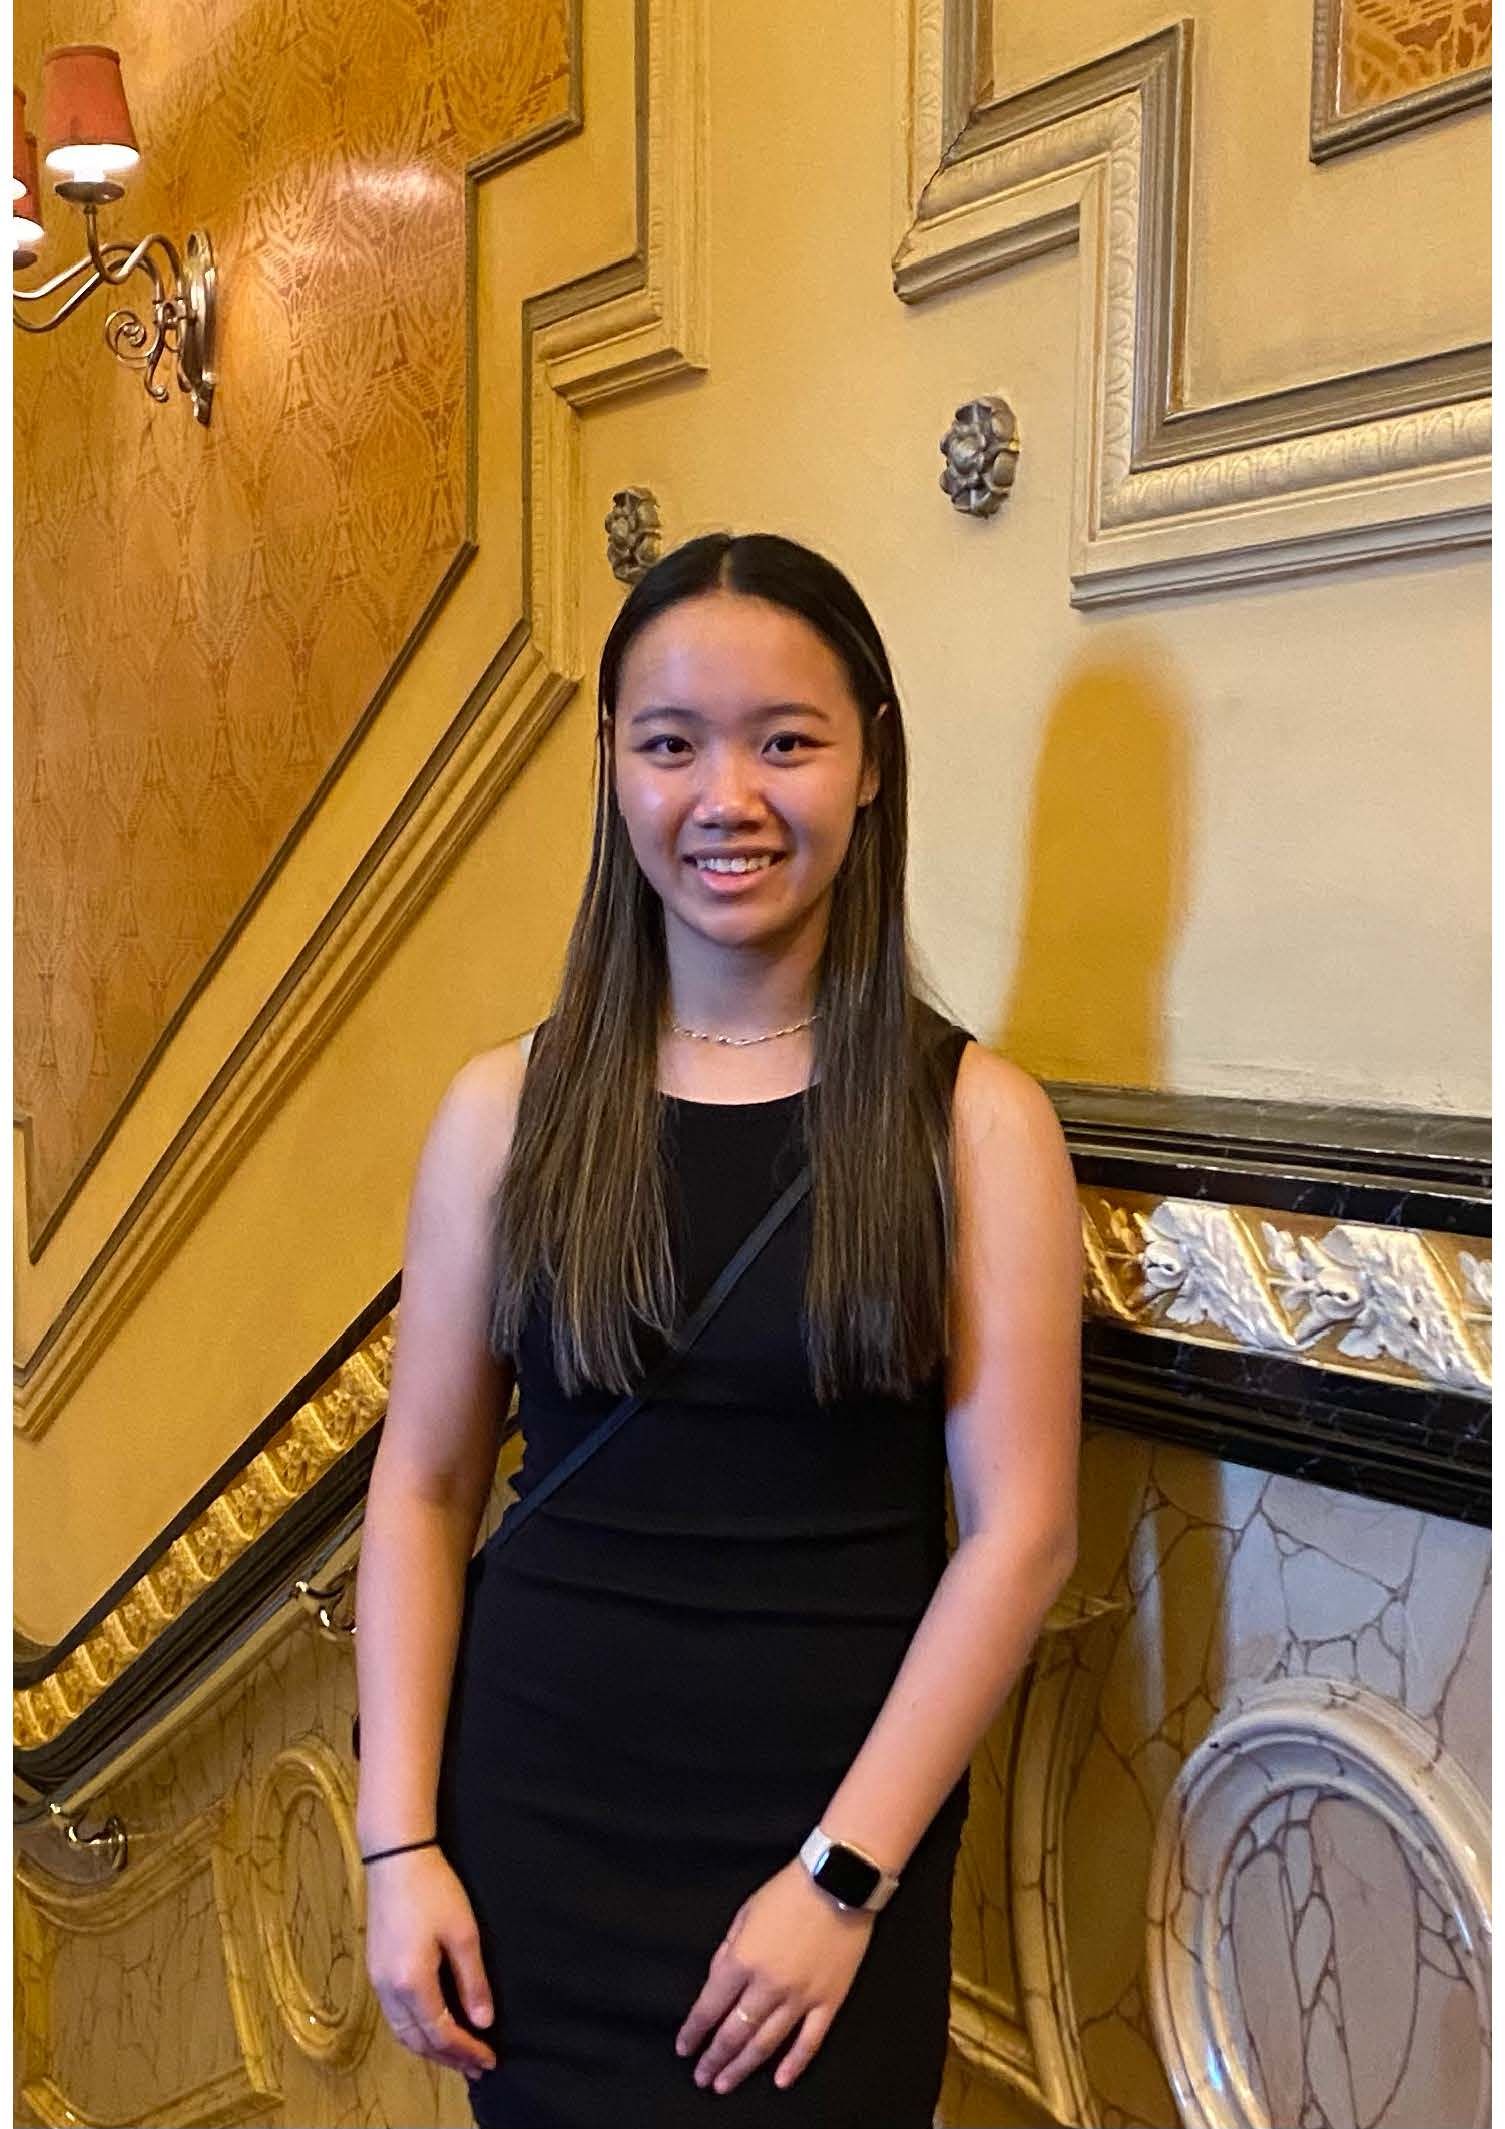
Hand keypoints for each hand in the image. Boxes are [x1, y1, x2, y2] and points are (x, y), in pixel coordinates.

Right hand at [363, 1846, 498, 2081]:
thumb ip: (472, 1981)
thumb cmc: (434, 1890)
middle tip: (476, 2068)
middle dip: (449, 2058)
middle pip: (418, 2041)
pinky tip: (431, 2030)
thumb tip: (483, 2021)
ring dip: (430, 2049)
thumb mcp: (463, 1933)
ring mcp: (378, 1981)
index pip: (442, 2033)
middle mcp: (389, 1990)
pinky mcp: (375, 1970)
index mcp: (412, 1983)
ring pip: (403, 2033)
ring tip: (457, 2057)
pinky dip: (415, 2033)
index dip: (466, 2050)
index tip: (489, 2060)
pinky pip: (394, 2018)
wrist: (396, 1858)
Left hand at [674, 1857, 876, 2094]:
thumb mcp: (745, 1912)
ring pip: (767, 2044)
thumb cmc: (788, 1890)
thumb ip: (727, 1950)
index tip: (684, 2048)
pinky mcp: (829, 2001)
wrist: (839, 1880)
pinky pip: (809, 2041)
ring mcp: (801, 1998)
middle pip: (735, 2033)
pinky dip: (794, 2064)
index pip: (710, 2007)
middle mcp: (768, 1986)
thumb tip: (716, 1982)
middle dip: (714, 2058)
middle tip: (702, 2077)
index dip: (694, 2031)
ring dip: (743, 2067)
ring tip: (726, 2083)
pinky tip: (780, 2080)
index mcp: (743, 1960)